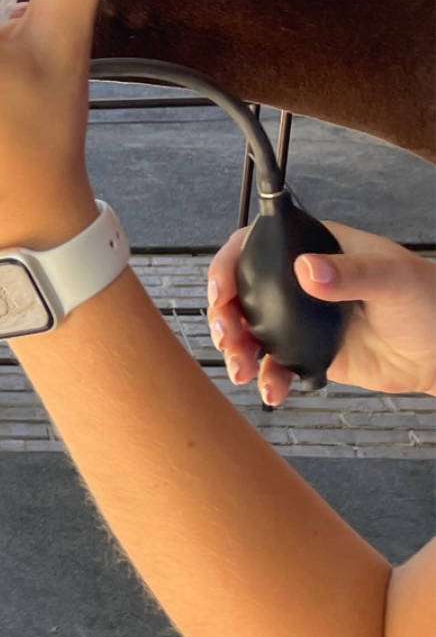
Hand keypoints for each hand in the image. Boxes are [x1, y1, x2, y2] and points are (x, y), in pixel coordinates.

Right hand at [208, 223, 435, 401]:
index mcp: (311, 249)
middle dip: (224, 315)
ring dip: (237, 350)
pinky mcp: (306, 353)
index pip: (253, 246)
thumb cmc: (429, 302)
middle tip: (227, 336)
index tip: (222, 292)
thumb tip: (306, 269)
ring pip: (250, 330)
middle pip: (241, 291)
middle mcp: (295, 283)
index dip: (228, 265)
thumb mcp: (394, 279)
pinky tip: (271, 390)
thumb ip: (351, 274)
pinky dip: (268, 378)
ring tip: (241, 369)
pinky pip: (276, 365)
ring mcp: (298, 319)